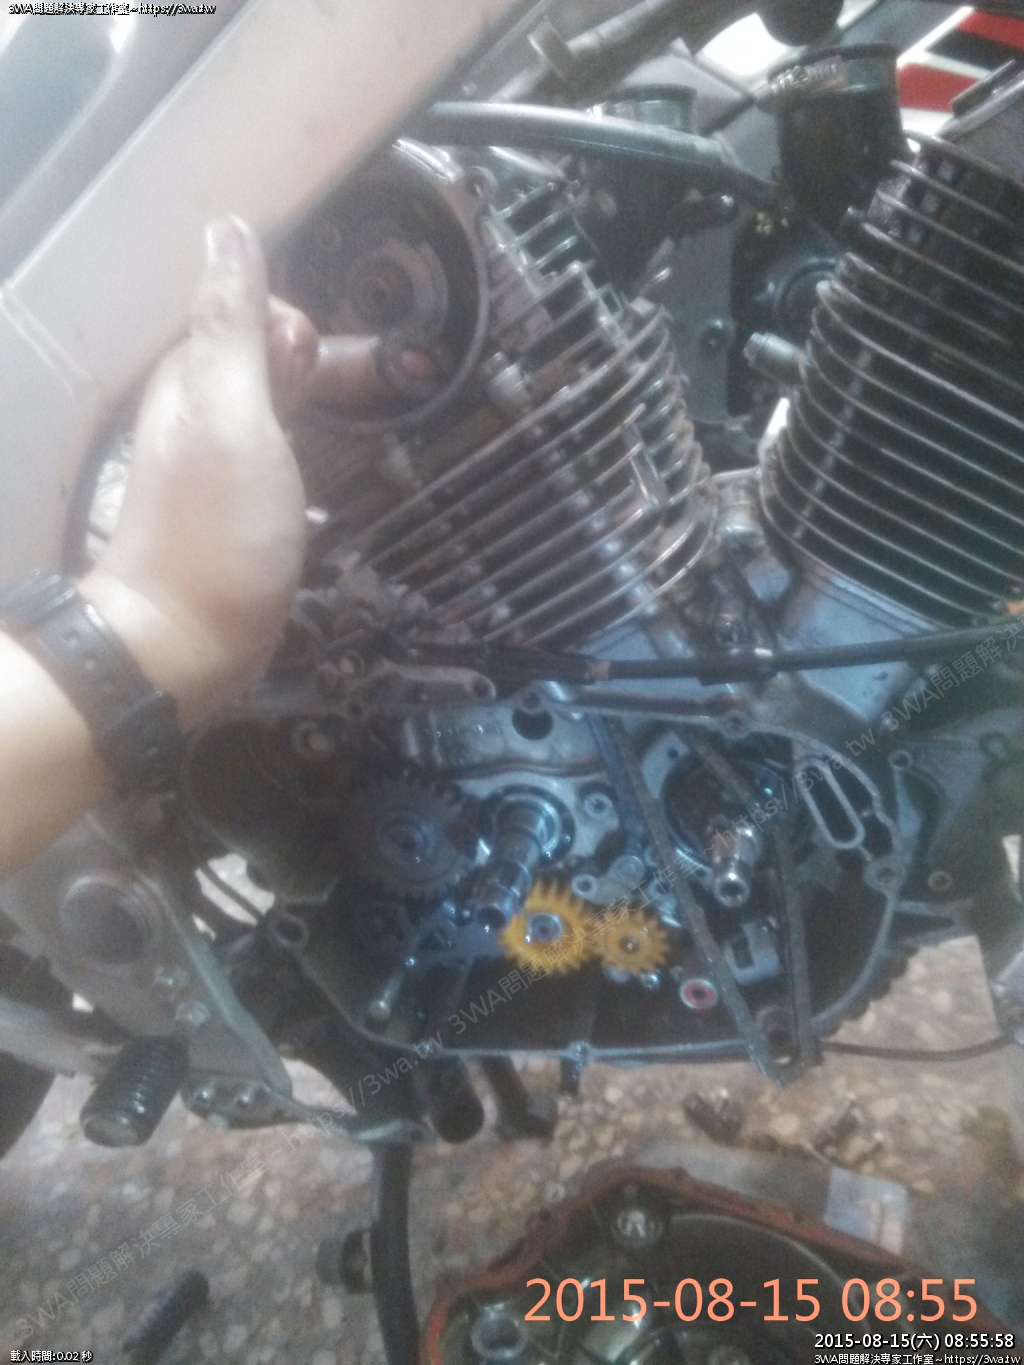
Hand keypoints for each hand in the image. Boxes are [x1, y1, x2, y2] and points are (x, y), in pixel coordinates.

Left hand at [78, 217, 432, 727]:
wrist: (186, 645)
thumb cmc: (216, 531)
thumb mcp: (229, 411)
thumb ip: (232, 323)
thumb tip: (230, 230)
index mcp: (195, 376)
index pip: (256, 314)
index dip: (303, 330)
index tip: (338, 368)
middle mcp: (204, 411)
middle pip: (275, 359)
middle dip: (329, 365)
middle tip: (386, 391)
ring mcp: (224, 464)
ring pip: (285, 407)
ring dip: (330, 404)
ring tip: (383, 417)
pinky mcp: (244, 509)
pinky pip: (286, 455)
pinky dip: (320, 450)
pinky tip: (344, 469)